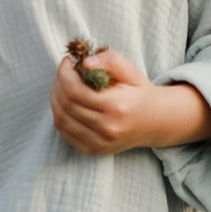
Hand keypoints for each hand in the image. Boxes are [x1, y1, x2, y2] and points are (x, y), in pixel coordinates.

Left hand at [50, 48, 210, 154]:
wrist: (155, 122)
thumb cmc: (140, 93)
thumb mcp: (131, 71)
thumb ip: (110, 61)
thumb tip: (85, 63)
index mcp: (117, 107)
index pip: (75, 91)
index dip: (64, 74)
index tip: (67, 61)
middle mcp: (107, 128)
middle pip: (66, 105)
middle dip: (58, 84)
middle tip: (64, 72)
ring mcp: (99, 143)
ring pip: (62, 120)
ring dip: (55, 99)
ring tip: (62, 85)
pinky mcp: (92, 150)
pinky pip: (65, 132)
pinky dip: (60, 115)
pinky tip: (66, 103)